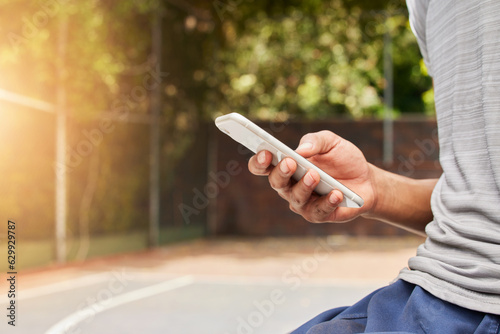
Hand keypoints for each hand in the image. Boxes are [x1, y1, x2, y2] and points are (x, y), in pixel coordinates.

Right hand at [248, 130, 375, 222]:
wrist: (367, 180)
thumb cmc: (343, 159)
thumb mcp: (331, 142)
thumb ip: (315, 141)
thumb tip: (300, 150)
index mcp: (286, 165)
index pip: (262, 166)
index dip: (259, 160)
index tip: (265, 152)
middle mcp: (289, 186)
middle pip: (276, 182)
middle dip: (281, 172)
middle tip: (290, 162)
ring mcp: (302, 202)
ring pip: (296, 197)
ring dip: (304, 186)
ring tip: (315, 175)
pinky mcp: (318, 214)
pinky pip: (318, 211)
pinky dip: (327, 202)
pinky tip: (336, 194)